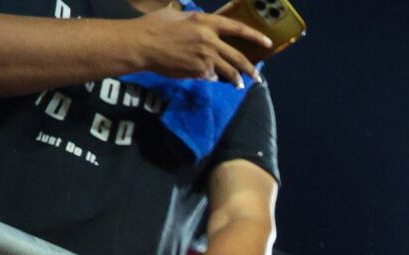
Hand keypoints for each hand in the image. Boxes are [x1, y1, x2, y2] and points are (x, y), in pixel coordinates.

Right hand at [129, 5, 266, 86]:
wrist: (141, 45)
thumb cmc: (153, 26)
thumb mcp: (175, 15)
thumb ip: (192, 19)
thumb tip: (199, 19)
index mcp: (205, 22)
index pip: (237, 28)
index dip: (255, 36)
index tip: (267, 43)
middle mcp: (209, 39)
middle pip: (238, 57)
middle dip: (251, 69)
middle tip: (257, 77)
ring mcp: (206, 57)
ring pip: (229, 72)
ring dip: (236, 80)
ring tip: (239, 84)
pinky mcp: (199, 71)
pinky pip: (211, 77)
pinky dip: (211, 78)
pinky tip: (207, 77)